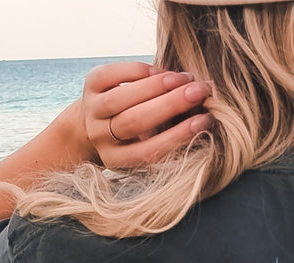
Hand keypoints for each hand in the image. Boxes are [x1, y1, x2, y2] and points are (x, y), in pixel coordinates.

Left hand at [76, 60, 212, 169]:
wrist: (92, 122)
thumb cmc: (133, 136)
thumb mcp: (146, 145)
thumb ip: (167, 135)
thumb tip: (202, 115)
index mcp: (117, 159)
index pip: (149, 151)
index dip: (177, 136)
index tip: (204, 121)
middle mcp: (101, 137)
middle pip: (135, 121)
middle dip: (170, 104)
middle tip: (199, 92)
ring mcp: (92, 110)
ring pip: (123, 97)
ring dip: (157, 85)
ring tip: (184, 79)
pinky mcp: (89, 85)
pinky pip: (113, 74)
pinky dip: (140, 70)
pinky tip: (161, 71)